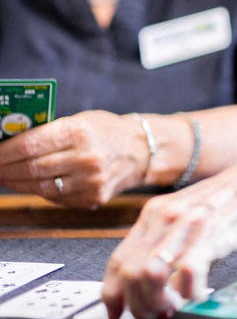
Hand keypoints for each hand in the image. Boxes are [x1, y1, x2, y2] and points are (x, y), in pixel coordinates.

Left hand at [0, 110, 150, 207]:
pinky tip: (31, 185)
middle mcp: (86, 158)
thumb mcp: (79, 121)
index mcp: (79, 132)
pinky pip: (57, 198)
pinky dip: (40, 191)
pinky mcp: (93, 197)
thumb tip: (10, 144)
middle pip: (32, 168)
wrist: (141, 150)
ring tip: (6, 178)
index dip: (4, 153)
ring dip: (18, 183)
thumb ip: (47, 132)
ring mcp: (91, 181)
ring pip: (41, 187)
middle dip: (6, 170)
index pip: (30, 145)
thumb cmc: (106, 132)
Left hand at [101, 150, 236, 318]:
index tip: (118, 314)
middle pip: (130, 273)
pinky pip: (186, 273)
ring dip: (158, 302)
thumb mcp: (189, 220)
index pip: (118, 262)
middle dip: (138, 305)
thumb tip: (160, 289)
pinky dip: (188, 294)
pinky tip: (199, 296)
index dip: (113, 295)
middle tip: (156, 316)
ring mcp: (187, 225)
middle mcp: (164, 218)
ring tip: (174, 310)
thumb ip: (171, 248)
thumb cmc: (230, 204)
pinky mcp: (211, 233)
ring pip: (149, 275)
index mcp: (154, 215)